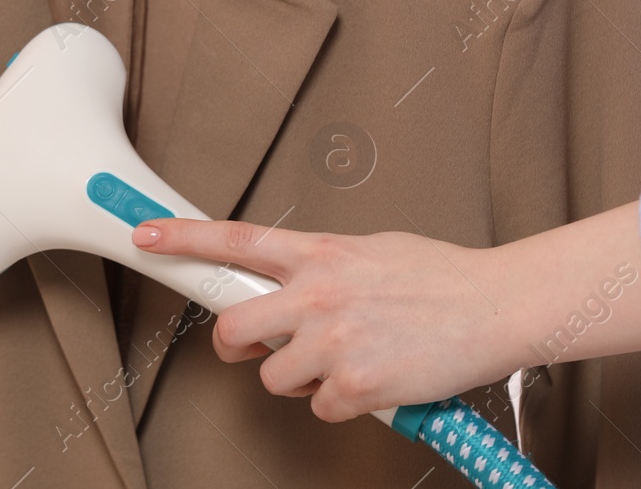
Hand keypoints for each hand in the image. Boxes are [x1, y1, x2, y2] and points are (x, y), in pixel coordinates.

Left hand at [131, 203, 640, 422]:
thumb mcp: (371, 251)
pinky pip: (320, 407)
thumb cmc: (440, 276)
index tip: (143, 233)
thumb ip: (323, 265)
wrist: (496, 305)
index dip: (182, 239)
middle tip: (265, 345)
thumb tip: (292, 281)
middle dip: (238, 345)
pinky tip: (375, 380)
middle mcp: (317, 293)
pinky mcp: (354, 385)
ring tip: (349, 359)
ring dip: (303, 377)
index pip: (236, 239)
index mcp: (321, 252)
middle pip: (234, 328)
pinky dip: (342, 402)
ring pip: (274, 377)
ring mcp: (333, 341)